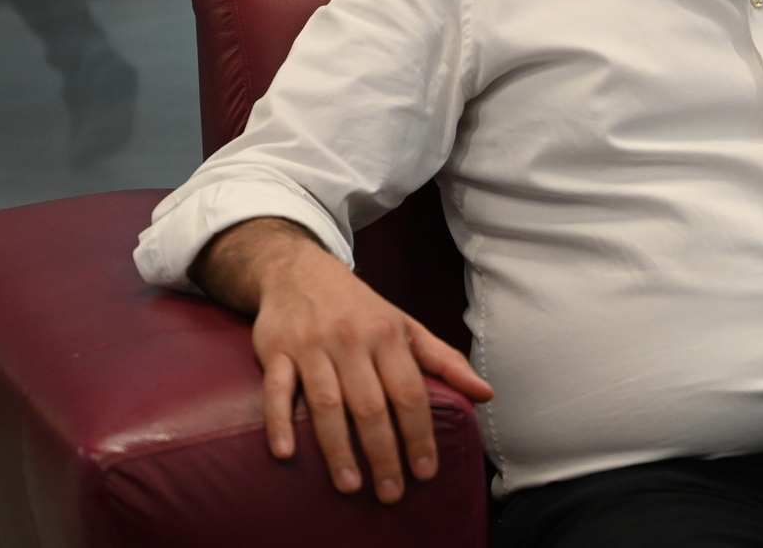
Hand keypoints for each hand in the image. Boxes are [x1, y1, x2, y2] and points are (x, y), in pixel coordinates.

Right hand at [193, 218, 494, 502]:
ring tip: (350, 485)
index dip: (419, 434)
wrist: (299, 270)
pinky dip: (278, 421)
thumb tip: (486, 393)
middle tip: (391, 492)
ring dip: (338, 447)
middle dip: (383, 452)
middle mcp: (351, 340)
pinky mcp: (276, 350)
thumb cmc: (360, 309)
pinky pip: (276, 389)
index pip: (409, 391)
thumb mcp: (406, 326)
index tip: (425, 471)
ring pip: (326, 402)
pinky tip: (286, 453)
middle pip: (370, 404)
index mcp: (387, 335)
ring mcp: (311, 345)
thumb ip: (444, 361)